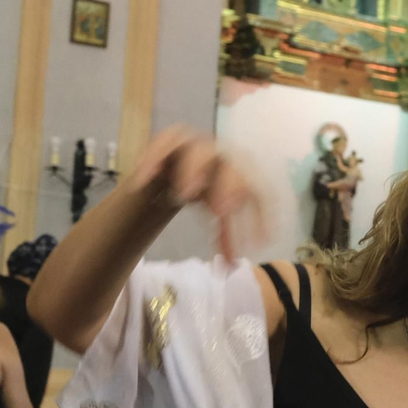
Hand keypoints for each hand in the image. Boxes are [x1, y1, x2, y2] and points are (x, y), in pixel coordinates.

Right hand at [130, 127, 262, 262]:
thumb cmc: (204, 190)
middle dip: (231, 186)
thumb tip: (230, 268)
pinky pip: (165, 142)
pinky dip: (154, 158)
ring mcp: (198, 144)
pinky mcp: (172, 138)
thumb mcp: (215, 212)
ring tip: (185, 195)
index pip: (259, 192)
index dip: (262, 215)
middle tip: (222, 212)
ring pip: (201, 150)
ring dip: (194, 170)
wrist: (175, 165)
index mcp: (242, 174)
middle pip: (234, 165)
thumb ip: (224, 236)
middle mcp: (224, 156)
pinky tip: (144, 179)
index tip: (259, 242)